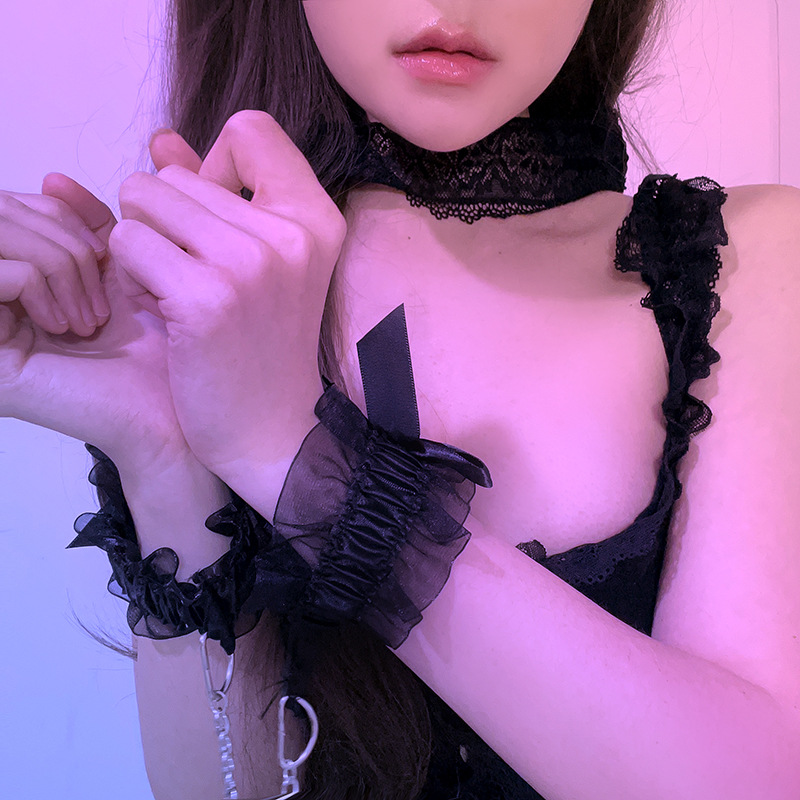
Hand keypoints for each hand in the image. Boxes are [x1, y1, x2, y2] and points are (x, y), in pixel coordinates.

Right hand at [0, 141, 206, 471]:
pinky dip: (51, 285)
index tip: (140, 260)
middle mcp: (19, 288)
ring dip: (71, 265)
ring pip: (10, 224)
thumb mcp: (179, 266)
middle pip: (29, 205)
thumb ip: (170, 206)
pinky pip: (4, 268)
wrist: (188, 427)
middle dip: (87, 238)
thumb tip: (163, 136)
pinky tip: (77, 328)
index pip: (51, 199)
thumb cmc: (192, 355)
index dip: (97, 216)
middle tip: (120, 291)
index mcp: (58, 272)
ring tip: (97, 316)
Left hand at [110, 111, 347, 486]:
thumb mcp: (262, 262)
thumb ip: (218, 193)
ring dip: (145, 247)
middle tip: (193, 274)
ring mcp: (251, 264)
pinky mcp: (206, 297)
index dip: (214, 166)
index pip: (251, 130)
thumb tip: (162, 140)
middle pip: (177, 173)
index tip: (215, 218)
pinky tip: (165, 313)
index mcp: (317, 218)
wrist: (272, 430)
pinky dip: (132, 277)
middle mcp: (291, 232)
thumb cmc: (264, 346)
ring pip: (144, 200)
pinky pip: (128, 243)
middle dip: (167, 221)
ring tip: (177, 292)